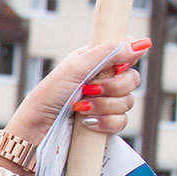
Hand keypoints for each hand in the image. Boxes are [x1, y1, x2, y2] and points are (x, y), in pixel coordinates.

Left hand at [4, 37, 149, 147]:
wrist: (34, 131)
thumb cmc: (48, 96)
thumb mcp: (75, 69)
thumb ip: (107, 53)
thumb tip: (142, 43)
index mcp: (94, 61)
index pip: (127, 53)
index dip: (127, 59)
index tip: (117, 66)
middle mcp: (101, 80)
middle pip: (132, 79)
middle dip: (112, 87)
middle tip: (89, 90)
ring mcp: (103, 103)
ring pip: (128, 102)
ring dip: (104, 106)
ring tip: (80, 108)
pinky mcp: (103, 124)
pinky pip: (121, 122)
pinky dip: (105, 122)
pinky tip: (86, 123)